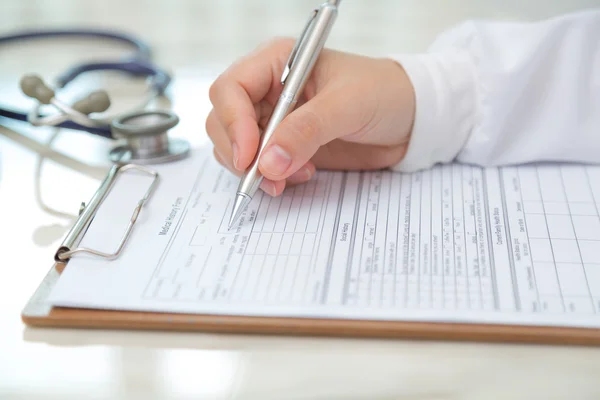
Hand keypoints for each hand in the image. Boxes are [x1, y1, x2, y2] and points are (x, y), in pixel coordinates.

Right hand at [206, 38, 415, 196]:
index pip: (231, 89)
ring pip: (237, 147)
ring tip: (290, 179)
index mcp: (277, 62)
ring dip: (255, 170)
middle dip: (240, 153)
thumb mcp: (348, 105)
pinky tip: (300, 176)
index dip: (232, 123)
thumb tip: (268, 163)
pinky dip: (271, 178)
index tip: (249, 156)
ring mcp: (275, 119)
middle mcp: (268, 90)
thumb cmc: (384, 93)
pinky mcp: (285, 145)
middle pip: (223, 121)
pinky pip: (260, 165)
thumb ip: (307, 130)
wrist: (410, 119)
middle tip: (266, 178)